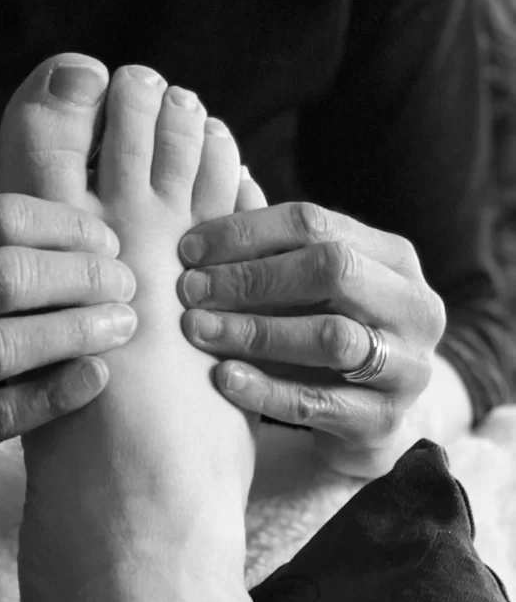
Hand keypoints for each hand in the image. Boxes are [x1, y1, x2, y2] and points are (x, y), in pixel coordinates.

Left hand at [176, 180, 446, 477]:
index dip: (246, 232)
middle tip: (188, 291)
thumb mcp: (307, 292)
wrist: (367, 423)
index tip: (187, 250)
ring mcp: (408, 366)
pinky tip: (223, 378)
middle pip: (334, 270)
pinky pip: (319, 403)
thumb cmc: (323, 339)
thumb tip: (228, 178)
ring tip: (197, 331)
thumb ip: (274, 246)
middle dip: (251, 278)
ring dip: (256, 331)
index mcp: (394, 257)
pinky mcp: (385, 421)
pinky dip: (266, 389)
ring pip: (331, 338)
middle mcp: (414, 305)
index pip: (316, 223)